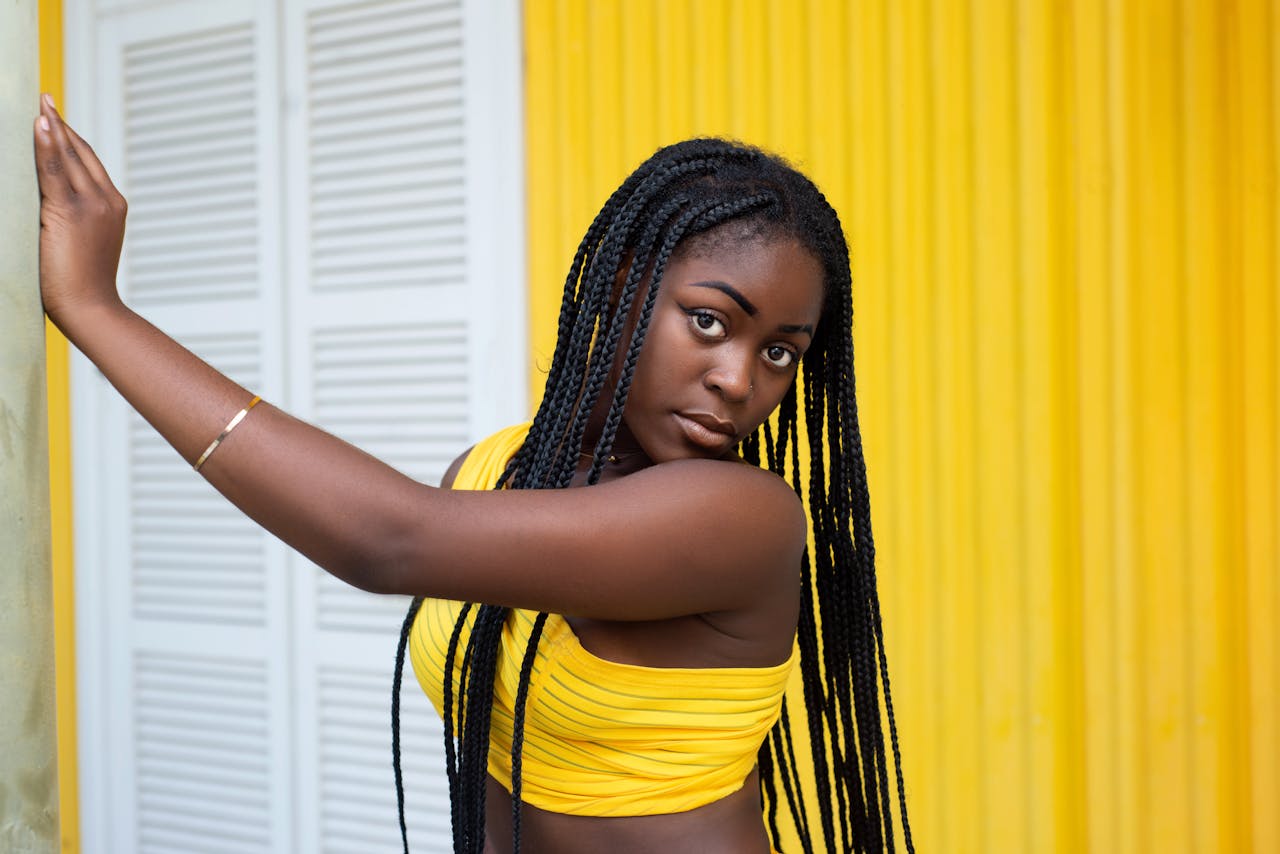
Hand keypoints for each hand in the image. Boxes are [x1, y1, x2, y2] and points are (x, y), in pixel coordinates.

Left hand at [33, 94, 127, 326]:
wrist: (91, 308)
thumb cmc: (81, 285)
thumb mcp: (81, 242)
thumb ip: (71, 217)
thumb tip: (47, 201)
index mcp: (113, 206)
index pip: (87, 161)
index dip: (69, 136)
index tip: (54, 115)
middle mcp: (106, 200)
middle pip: (79, 152)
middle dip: (59, 124)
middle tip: (43, 99)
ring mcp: (92, 205)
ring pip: (68, 157)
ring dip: (51, 127)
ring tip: (38, 104)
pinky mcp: (72, 212)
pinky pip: (54, 172)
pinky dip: (46, 146)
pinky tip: (39, 125)